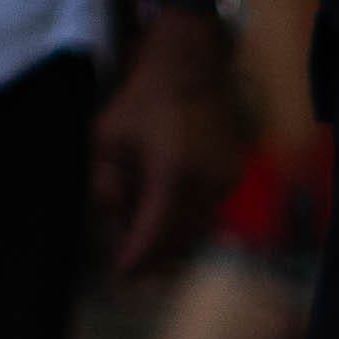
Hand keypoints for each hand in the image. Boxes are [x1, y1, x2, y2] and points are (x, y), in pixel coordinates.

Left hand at [92, 8, 244, 277]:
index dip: (136, 259)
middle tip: (130, 264)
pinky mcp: (233, 176)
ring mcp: (225, 183)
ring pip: (196, 228)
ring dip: (171, 240)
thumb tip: (108, 224)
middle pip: (178, 239)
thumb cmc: (142, 97)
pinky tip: (168, 214)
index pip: (154, 235)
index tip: (120, 275)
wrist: (190, 64)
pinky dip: (186, 219)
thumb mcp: (107, 138)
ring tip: (146, 242)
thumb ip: (106, 186)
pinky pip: (208, 211)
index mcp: (172, 177)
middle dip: (153, 255)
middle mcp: (205, 187)